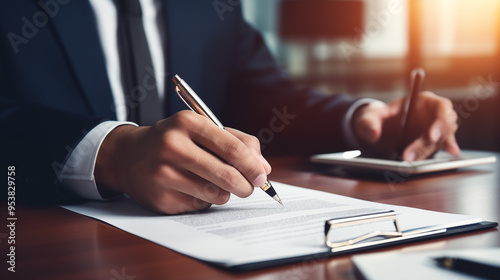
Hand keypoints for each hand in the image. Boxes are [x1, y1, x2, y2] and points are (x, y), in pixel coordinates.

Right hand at [94, 110, 271, 213]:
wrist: (129, 156)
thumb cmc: (174, 141)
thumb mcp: (202, 129)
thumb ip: (238, 142)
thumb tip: (263, 167)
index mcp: (187, 123)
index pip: (230, 147)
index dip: (251, 164)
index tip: (262, 175)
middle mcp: (173, 146)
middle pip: (225, 174)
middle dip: (245, 186)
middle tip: (249, 188)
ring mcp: (164, 174)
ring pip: (215, 194)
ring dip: (224, 193)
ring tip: (215, 184)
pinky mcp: (160, 198)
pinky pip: (199, 206)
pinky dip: (204, 201)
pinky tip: (191, 189)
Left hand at [352, 91, 460, 160]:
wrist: (377, 129)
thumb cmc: (376, 118)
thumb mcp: (370, 117)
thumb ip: (369, 122)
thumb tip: (373, 134)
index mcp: (424, 101)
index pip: (441, 107)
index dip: (441, 121)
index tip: (431, 135)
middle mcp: (434, 114)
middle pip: (444, 126)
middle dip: (431, 142)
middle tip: (412, 154)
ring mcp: (435, 129)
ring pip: (441, 140)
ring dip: (426, 151)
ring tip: (409, 160)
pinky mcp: (432, 142)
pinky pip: (440, 147)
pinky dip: (444, 151)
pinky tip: (451, 155)